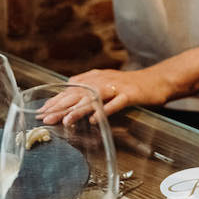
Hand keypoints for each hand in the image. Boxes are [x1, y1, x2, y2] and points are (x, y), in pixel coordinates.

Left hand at [37, 67, 172, 124]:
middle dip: (60, 106)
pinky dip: (105, 111)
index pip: (71, 89)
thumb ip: (88, 83)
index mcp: (96, 78)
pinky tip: (96, 120)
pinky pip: (116, 104)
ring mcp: (117, 87)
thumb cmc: (131, 84)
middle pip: (78, 93)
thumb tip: (68, 85)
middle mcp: (103, 81)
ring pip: (94, 98)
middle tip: (45, 117)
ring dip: (78, 109)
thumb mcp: (106, 81)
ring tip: (66, 120)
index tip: (41, 111)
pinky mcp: (130, 94)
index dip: (55, 100)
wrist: (157, 81)